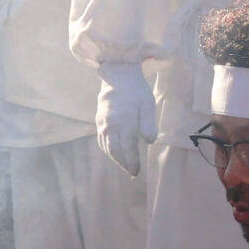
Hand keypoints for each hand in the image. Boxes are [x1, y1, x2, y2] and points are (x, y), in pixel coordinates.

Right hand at [96, 62, 156, 176]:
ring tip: (125, 165)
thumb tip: (150, 141)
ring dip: (115, 159)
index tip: (137, 171)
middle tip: (132, 172)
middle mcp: (111, 124)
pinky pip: (101, 140)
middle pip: (115, 150)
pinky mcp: (98, 121)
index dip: (132, 161)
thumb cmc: (136, 90)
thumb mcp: (148, 104)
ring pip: (106, 147)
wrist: (117, 76)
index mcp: (125, 121)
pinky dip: (108, 150)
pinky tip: (115, 153)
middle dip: (123, 163)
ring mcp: (103, 124)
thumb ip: (148, 124)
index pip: (128, 147)